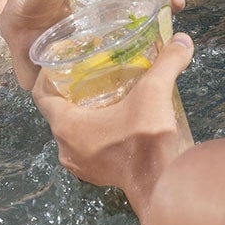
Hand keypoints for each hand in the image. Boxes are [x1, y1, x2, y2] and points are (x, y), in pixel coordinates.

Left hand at [32, 31, 195, 218]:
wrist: (162, 185)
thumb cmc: (146, 139)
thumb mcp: (155, 92)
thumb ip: (167, 62)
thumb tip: (182, 39)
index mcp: (66, 125)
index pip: (41, 94)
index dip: (48, 75)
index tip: (63, 61)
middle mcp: (65, 146)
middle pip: (58, 111)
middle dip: (71, 91)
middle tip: (90, 70)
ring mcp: (80, 164)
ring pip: (73, 130)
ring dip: (84, 113)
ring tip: (105, 92)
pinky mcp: (97, 174)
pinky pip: (87, 147)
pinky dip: (96, 132)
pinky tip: (117, 119)